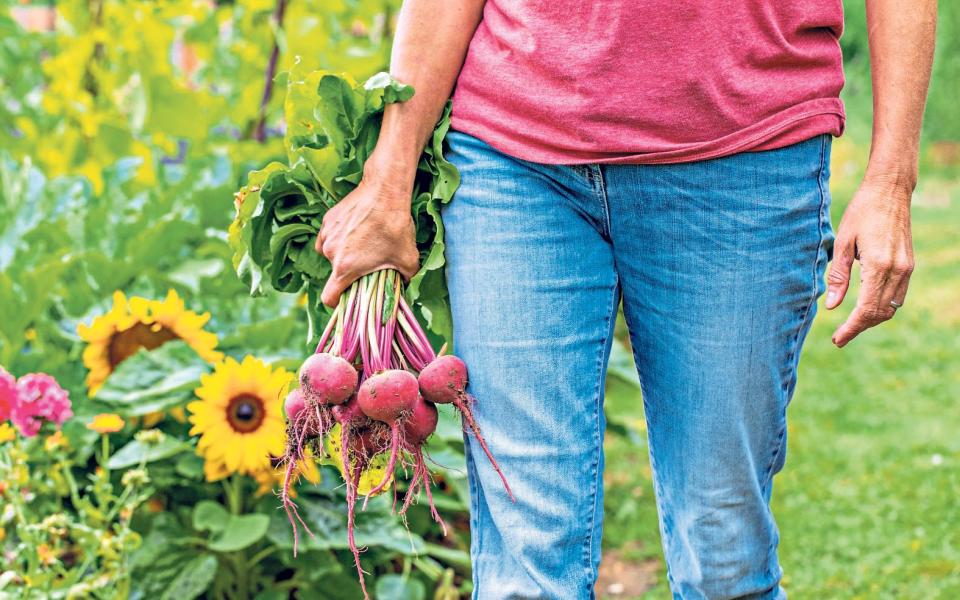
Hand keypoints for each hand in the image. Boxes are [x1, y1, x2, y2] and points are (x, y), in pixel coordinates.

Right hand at [316, 156, 418, 306]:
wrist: (385, 190)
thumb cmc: (396, 227)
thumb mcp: (408, 259)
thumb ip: (404, 278)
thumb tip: (403, 284)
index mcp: (345, 267)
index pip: (329, 297)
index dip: (337, 303)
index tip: (347, 300)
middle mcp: (330, 252)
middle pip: (336, 272)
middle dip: (350, 272)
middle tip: (369, 263)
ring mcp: (327, 235)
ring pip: (331, 254)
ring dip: (344, 254)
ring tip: (365, 244)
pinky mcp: (328, 219)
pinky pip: (329, 237)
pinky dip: (340, 239)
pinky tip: (357, 231)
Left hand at [826, 180, 914, 346]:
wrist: (890, 191)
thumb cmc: (861, 212)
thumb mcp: (842, 243)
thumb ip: (838, 276)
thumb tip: (831, 307)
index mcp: (879, 266)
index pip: (866, 310)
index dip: (851, 328)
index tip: (837, 339)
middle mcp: (898, 271)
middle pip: (880, 313)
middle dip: (859, 328)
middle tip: (839, 337)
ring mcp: (906, 269)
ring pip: (891, 307)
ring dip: (872, 320)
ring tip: (850, 325)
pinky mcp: (908, 265)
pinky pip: (898, 296)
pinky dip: (882, 307)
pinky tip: (866, 307)